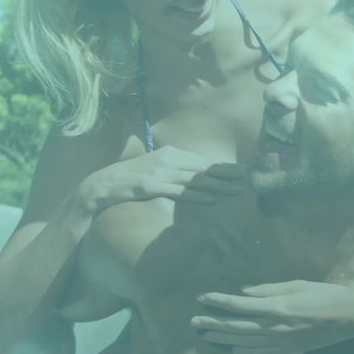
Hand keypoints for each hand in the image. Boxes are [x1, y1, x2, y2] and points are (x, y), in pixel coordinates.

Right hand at [77, 146, 246, 213]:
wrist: (104, 184)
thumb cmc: (134, 177)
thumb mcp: (158, 168)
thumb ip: (178, 169)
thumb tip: (199, 176)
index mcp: (171, 152)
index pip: (203, 160)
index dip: (224, 166)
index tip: (244, 170)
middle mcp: (167, 159)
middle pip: (203, 168)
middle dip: (228, 173)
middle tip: (249, 178)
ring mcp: (159, 172)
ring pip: (194, 179)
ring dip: (217, 186)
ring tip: (236, 191)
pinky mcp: (151, 186)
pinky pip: (177, 191)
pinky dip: (195, 196)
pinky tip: (210, 200)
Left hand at [191, 281, 353, 353]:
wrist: (351, 317)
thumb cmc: (327, 294)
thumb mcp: (298, 285)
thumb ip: (269, 289)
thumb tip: (244, 291)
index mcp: (277, 307)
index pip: (239, 305)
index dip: (219, 301)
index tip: (202, 297)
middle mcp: (276, 327)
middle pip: (237, 327)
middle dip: (213, 324)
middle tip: (193, 322)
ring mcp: (283, 341)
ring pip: (246, 342)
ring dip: (224, 339)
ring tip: (206, 336)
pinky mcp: (291, 349)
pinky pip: (263, 353)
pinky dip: (246, 352)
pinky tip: (234, 350)